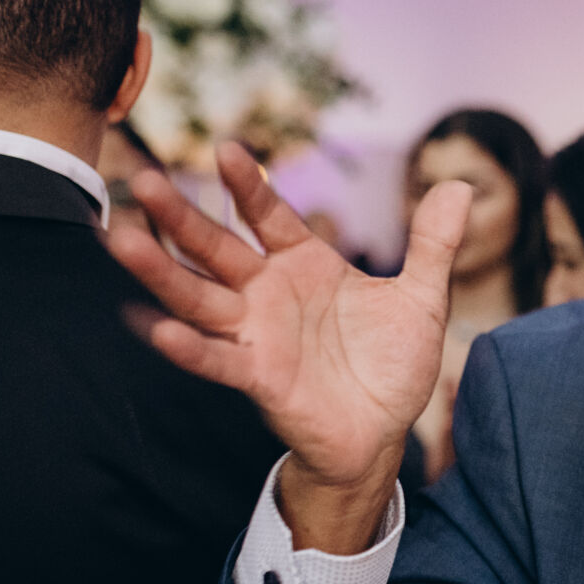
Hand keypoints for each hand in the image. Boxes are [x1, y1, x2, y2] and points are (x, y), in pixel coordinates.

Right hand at [105, 143, 468, 548]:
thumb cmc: (390, 366)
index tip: (227, 149)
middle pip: (217, 248)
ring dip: (161, 272)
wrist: (384, 434)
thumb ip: (432, 245)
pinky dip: (189, 347)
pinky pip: (218, 360)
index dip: (249, 186)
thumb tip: (462, 187)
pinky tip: (154, 328)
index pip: (269, 215)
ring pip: (200, 297)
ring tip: (121, 239)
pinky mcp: (259, 379)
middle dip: (181, 217)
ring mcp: (259, 335)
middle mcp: (270, 294)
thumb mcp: (421, 299)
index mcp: (305, 265)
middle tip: (143, 180)